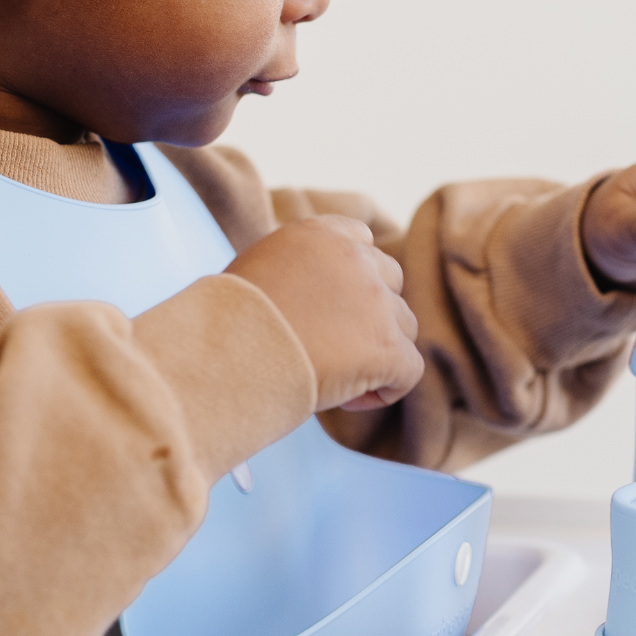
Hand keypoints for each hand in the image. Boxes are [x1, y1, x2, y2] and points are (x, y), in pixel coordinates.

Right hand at [225, 215, 423, 410]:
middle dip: (370, 315)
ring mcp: (377, 303)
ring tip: (333, 377)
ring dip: (377, 352)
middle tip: (328, 348)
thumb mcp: (257, 271)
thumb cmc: (226, 325)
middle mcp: (356, 259)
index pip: (363, 241)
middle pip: (390, 284)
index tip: (327, 309)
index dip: (353, 279)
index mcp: (321, 235)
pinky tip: (347, 400)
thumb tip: (312, 298)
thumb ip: (298, 270)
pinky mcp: (388, 347)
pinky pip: (409, 371)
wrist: (225, 357)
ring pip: (404, 328)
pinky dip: (386, 389)